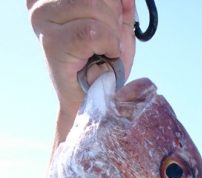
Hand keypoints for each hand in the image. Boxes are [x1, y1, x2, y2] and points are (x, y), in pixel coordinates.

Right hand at [27, 0, 135, 141]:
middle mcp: (42, 4)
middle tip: (106, 44)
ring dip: (111, 35)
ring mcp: (43, 21)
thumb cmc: (103, 67)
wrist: (92, 104)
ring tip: (102, 52)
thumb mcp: (116, 27)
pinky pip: (93, 31)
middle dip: (113, 20)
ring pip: (96, 9)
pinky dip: (109, 45)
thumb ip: (120, 6)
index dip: (110, 4)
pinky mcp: (52, 43)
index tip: (106, 25)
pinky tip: (103, 56)